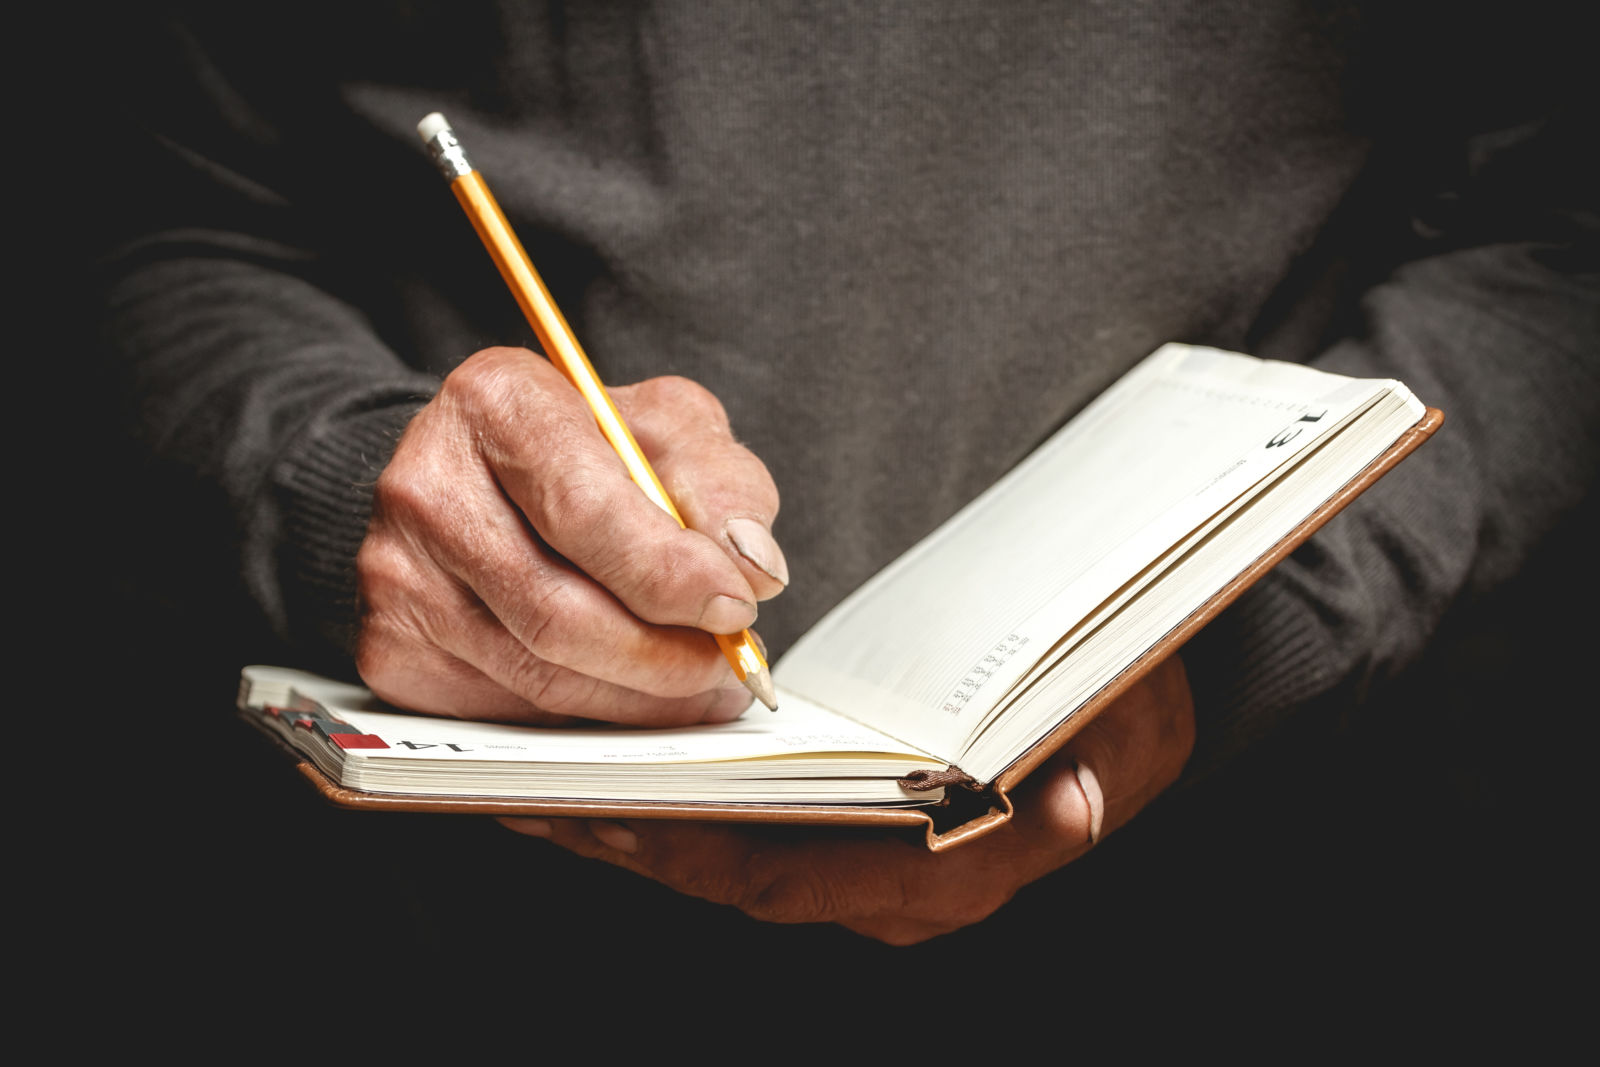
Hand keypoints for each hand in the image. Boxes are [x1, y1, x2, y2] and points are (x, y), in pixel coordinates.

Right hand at [355, 346, 786, 724]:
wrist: (471, 478)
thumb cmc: (581, 449)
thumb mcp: (666, 429)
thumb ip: (722, 483)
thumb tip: (752, 564)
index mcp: (497, 403)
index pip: (583, 508)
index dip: (668, 572)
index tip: (737, 603)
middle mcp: (427, 487)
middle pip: (559, 612)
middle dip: (665, 656)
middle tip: (729, 661)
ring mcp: (398, 576)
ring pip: (540, 677)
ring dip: (640, 698)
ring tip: (700, 682)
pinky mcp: (391, 650)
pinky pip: (509, 711)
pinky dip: (588, 715)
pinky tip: (630, 690)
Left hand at [503, 654, 1195, 943]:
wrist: (1122, 709)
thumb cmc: (1116, 707)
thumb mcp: (1122, 721)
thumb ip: (1093, 764)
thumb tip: (1072, 805)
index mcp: (947, 877)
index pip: (785, 877)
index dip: (689, 848)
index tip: (609, 807)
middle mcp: (890, 896)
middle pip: (730, 876)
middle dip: (631, 837)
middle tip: (535, 791)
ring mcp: (863, 874)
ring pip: (725, 861)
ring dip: (636, 824)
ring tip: (545, 776)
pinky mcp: (844, 838)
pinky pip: (740, 836)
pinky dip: (672, 808)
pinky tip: (619, 765)